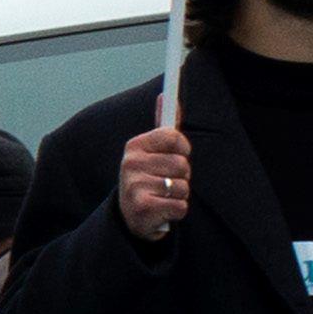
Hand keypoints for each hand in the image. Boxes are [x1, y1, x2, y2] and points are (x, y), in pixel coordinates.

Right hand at [115, 124, 192, 247]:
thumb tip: (165, 96)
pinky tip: (163, 211)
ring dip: (179, 195)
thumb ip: (163, 129)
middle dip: (181, 176)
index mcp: (134, 146)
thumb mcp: (150, 154)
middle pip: (181, 164)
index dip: (183, 148)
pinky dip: (176, 211)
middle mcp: (131, 164)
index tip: (179, 154)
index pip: (173, 136)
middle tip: (166, 182)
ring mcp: (135, 186)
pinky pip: (180, 206)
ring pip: (182, 187)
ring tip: (163, 197)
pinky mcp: (143, 208)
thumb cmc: (146, 180)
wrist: (129, 217)